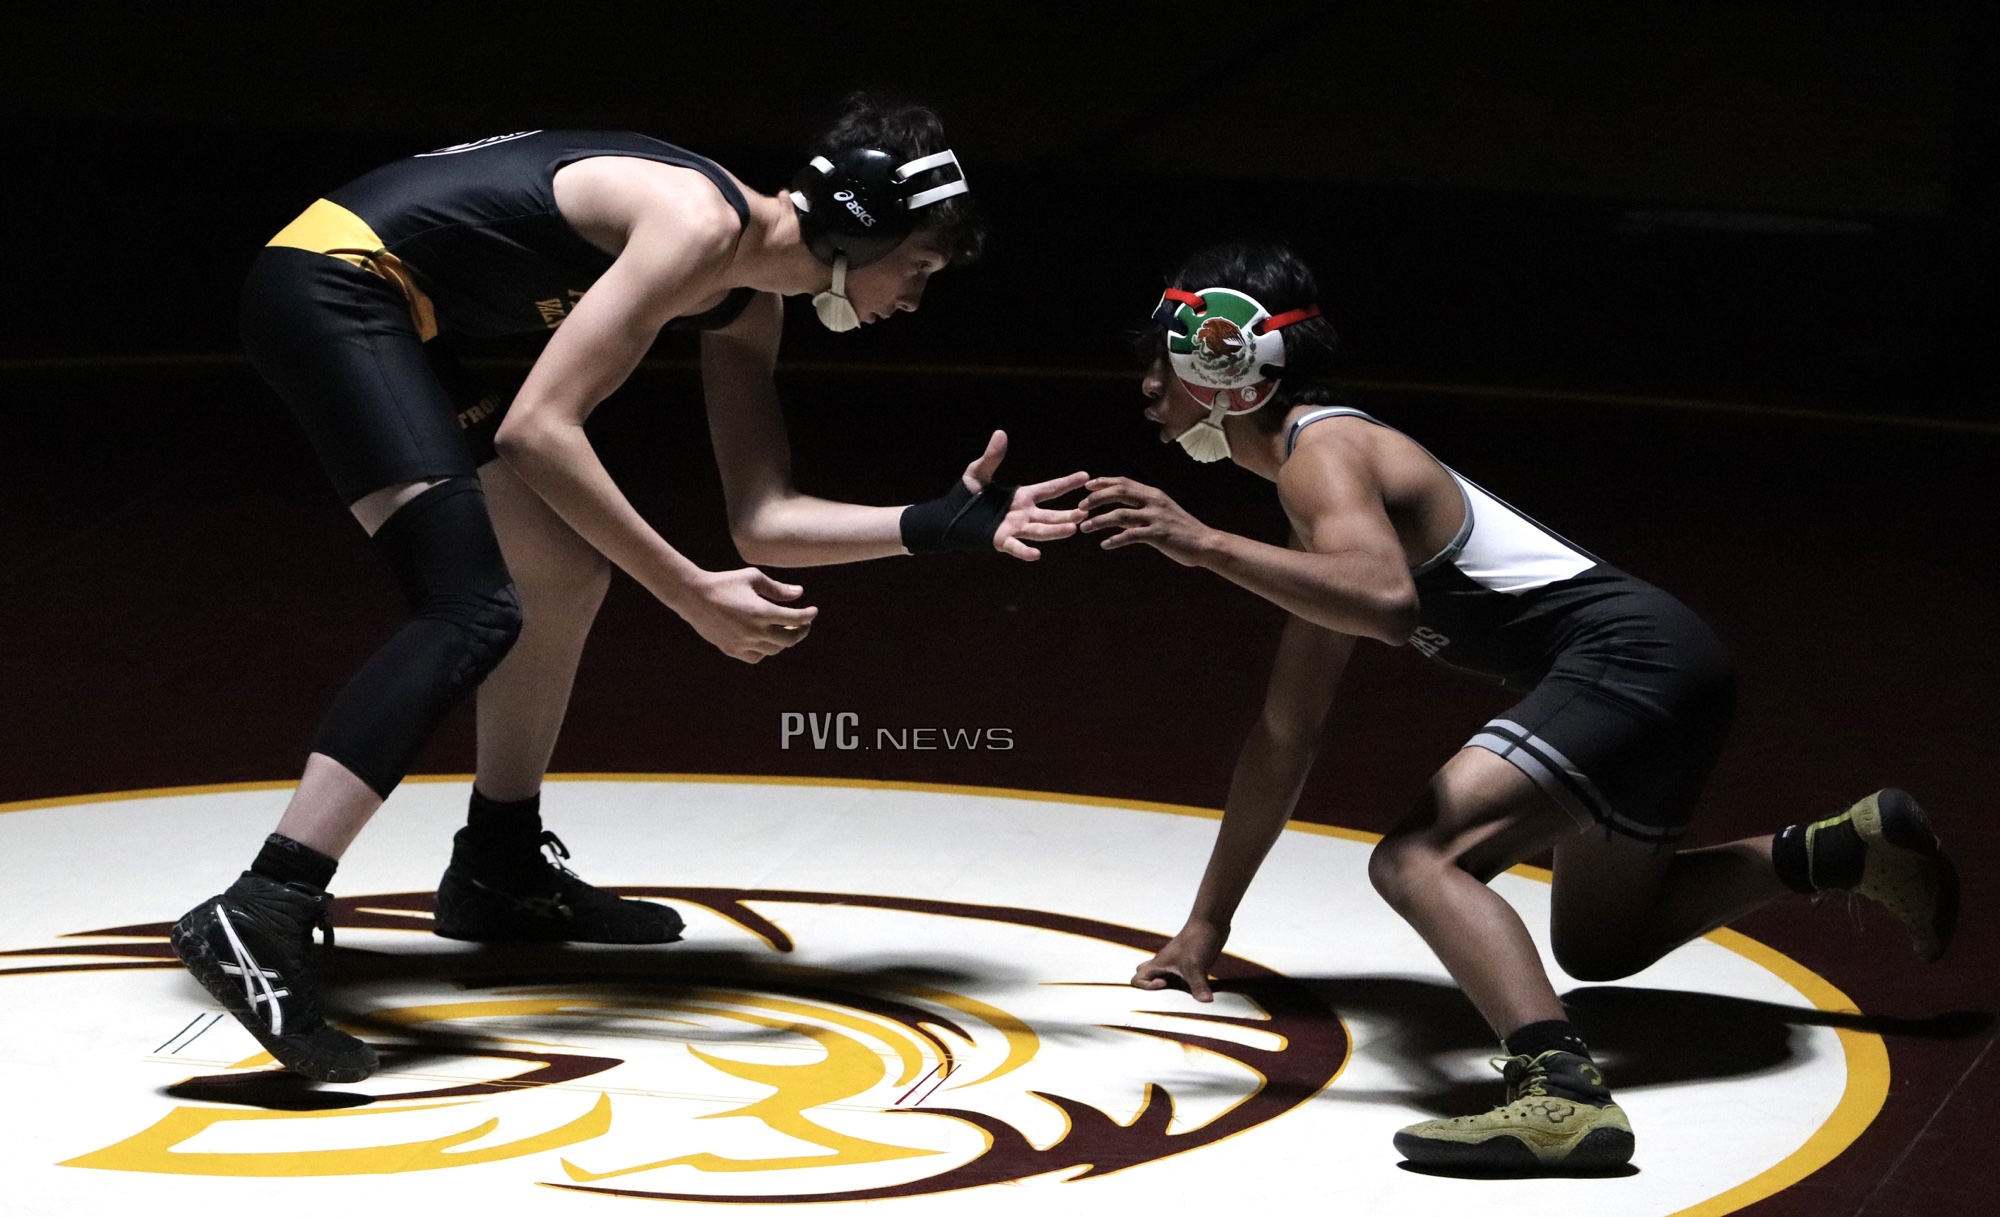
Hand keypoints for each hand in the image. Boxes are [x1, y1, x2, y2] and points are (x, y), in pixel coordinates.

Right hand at [670, 567, 817, 662]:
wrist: (693, 596)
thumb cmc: (724, 583)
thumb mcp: (752, 578)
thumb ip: (777, 588)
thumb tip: (799, 593)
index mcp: (762, 611)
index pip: (796, 618)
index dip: (808, 615)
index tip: (813, 611)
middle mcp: (754, 631)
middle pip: (789, 639)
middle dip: (801, 631)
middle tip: (803, 625)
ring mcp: (743, 643)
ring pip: (774, 650)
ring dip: (783, 641)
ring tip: (785, 630)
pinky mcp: (731, 649)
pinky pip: (756, 656)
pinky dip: (765, 650)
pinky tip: (765, 640)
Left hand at [961, 430, 1088, 560]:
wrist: (947, 517)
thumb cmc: (965, 495)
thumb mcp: (979, 473)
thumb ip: (992, 457)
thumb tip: (1000, 433)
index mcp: (1022, 497)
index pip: (1050, 489)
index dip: (1067, 483)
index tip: (1086, 476)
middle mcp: (1023, 514)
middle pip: (1051, 515)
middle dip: (1068, 514)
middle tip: (1086, 510)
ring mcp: (1014, 528)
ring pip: (1040, 530)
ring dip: (1056, 531)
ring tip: (1073, 529)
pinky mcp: (1001, 541)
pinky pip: (1016, 547)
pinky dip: (1025, 552)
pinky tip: (1036, 555)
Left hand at [1078, 476, 1214, 566]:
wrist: (1204, 543)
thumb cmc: (1181, 530)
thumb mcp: (1161, 513)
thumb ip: (1141, 511)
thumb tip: (1118, 516)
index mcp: (1153, 494)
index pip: (1124, 483)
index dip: (1104, 482)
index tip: (1087, 486)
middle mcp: (1154, 501)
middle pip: (1119, 493)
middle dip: (1096, 498)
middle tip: (1080, 507)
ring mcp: (1156, 518)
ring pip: (1120, 515)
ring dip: (1099, 521)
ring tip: (1084, 528)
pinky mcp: (1158, 535)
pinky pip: (1130, 535)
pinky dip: (1115, 540)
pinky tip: (1105, 545)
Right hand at [1132, 920, 1226, 1001]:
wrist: (1210, 923)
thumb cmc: (1195, 939)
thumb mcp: (1195, 966)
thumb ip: (1198, 986)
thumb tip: (1205, 1001)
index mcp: (1159, 964)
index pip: (1137, 979)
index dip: (1147, 987)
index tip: (1165, 983)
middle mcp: (1165, 965)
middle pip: (1148, 978)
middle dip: (1154, 989)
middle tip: (1170, 992)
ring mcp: (1178, 964)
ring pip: (1167, 979)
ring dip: (1173, 988)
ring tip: (1186, 993)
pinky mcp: (1190, 964)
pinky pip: (1183, 979)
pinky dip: (1188, 985)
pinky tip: (1200, 988)